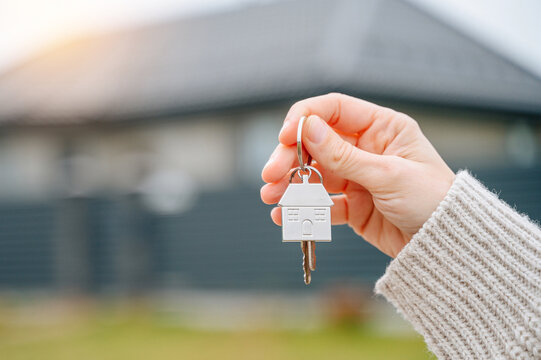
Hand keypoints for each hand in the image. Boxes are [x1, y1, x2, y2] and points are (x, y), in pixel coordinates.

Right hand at [260, 93, 454, 257]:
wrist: (446, 246)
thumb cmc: (432, 201)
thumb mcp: (388, 175)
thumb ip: (344, 155)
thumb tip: (307, 128)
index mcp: (382, 128)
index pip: (334, 109)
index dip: (305, 118)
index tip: (284, 137)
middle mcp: (366, 148)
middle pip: (317, 143)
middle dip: (290, 157)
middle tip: (270, 175)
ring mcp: (357, 176)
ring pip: (314, 174)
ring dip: (291, 184)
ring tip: (271, 197)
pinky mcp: (352, 204)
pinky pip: (322, 202)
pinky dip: (304, 209)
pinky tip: (285, 216)